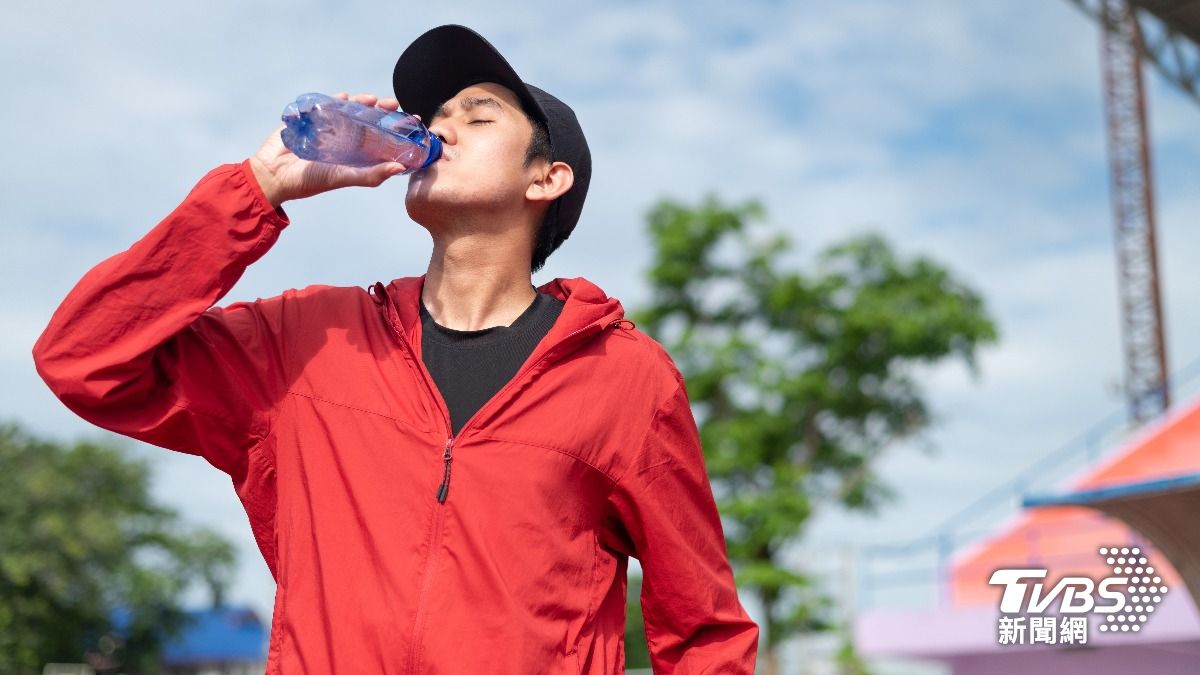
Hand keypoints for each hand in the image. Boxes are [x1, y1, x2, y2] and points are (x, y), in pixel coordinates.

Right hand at [248, 92, 416, 207]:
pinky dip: (335, 100)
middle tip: (393, 104)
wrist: (274, 175)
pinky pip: (325, 105)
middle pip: (368, 120)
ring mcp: (328, 127)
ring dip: (361, 103)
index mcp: (355, 153)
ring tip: (371, 99)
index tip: (413, 120)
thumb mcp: (344, 177)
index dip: (396, 129)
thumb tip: (400, 168)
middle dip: (381, 111)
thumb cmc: (310, 181)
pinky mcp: (311, 118)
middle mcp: (344, 139)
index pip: (381, 137)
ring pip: (349, 110)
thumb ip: (371, 175)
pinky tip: (344, 97)